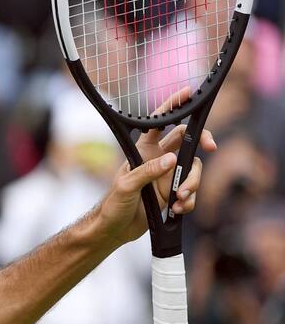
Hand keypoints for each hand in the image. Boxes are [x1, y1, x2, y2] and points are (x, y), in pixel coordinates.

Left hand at [94, 89, 214, 245]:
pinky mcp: (174, 194)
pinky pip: (192, 192)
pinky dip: (189, 201)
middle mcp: (158, 159)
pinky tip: (178, 209)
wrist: (115, 230)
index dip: (172, 106)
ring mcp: (168, 176)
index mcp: (143, 150)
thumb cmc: (113, 204)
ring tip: (180, 198)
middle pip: (188, 141)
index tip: (187, 93)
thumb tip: (171, 160)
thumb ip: (147, 172)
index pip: (158, 123)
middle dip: (202, 142)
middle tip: (211, 147)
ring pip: (194, 169)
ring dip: (192, 183)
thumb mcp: (126, 186)